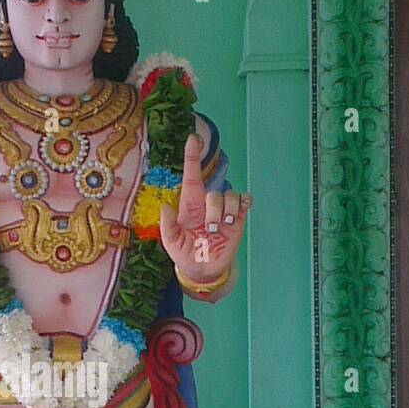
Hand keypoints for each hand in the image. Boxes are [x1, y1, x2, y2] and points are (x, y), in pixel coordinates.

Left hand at [159, 132, 250, 285]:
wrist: (203, 269)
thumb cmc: (184, 252)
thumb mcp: (171, 241)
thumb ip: (167, 225)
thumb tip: (165, 205)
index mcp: (189, 205)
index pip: (192, 175)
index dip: (192, 157)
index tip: (193, 138)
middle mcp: (207, 203)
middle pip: (214, 192)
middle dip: (213, 210)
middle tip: (209, 231)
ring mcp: (223, 210)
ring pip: (230, 196)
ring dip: (226, 213)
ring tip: (220, 229)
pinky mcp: (237, 217)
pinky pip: (243, 201)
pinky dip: (243, 204)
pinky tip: (238, 214)